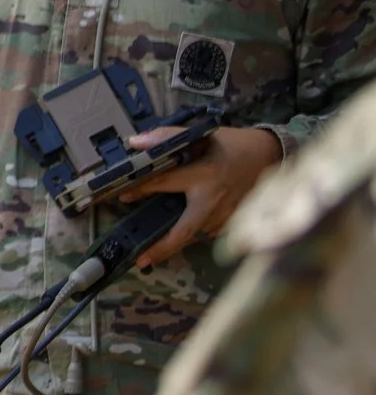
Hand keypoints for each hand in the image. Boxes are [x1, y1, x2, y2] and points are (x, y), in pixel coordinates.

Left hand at [118, 125, 281, 268]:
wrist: (270, 154)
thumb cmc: (233, 145)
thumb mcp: (202, 135)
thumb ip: (168, 137)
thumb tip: (136, 143)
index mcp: (205, 174)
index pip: (165, 182)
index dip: (142, 189)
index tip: (123, 196)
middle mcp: (215, 199)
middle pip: (185, 229)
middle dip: (163, 247)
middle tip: (141, 259)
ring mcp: (227, 214)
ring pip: (195, 235)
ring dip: (174, 244)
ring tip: (151, 254)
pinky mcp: (234, 222)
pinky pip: (208, 233)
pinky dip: (192, 236)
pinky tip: (176, 240)